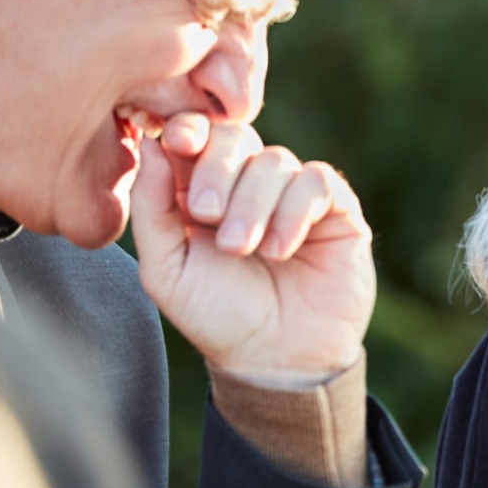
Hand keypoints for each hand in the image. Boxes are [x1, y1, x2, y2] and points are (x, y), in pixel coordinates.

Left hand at [129, 113, 374, 382]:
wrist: (276, 358)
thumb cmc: (217, 316)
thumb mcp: (167, 268)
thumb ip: (152, 209)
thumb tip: (151, 145)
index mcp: (200, 190)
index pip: (196, 135)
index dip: (188, 129)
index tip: (178, 143)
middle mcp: (248, 185)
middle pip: (235, 136)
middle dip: (217, 168)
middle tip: (207, 214)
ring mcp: (293, 194)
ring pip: (275, 161)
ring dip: (254, 203)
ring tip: (246, 250)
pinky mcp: (335, 210)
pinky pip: (316, 181)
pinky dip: (295, 210)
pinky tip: (281, 249)